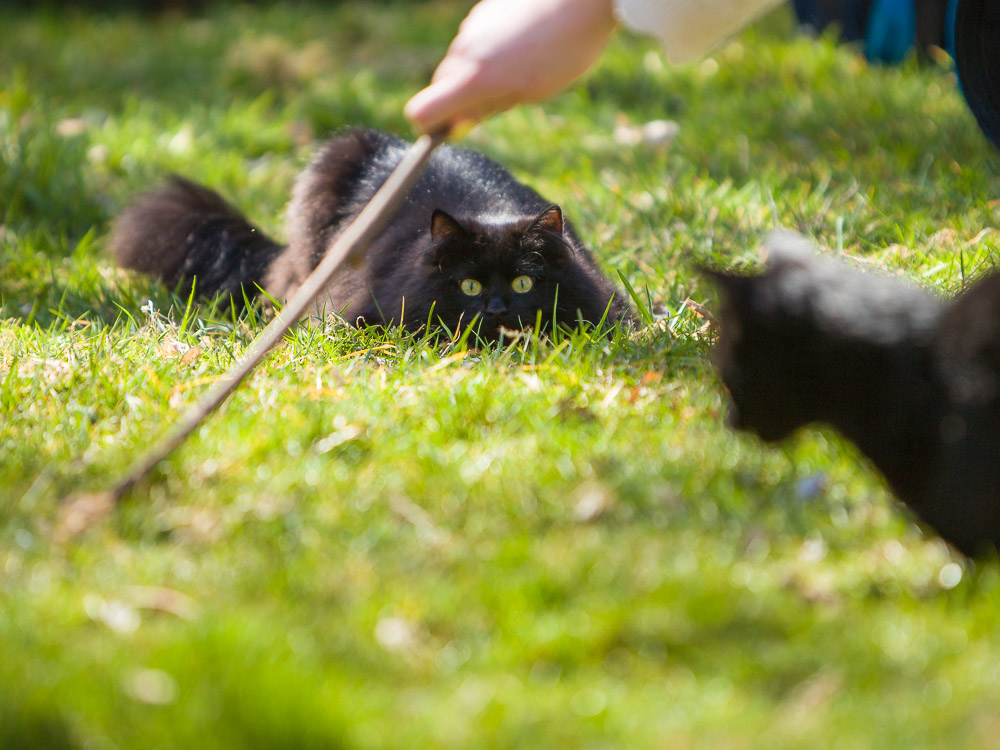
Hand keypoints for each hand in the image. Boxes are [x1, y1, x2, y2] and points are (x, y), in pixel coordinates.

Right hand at [405, 0, 616, 134]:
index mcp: (473, 78)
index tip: (455, 129)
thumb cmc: (564, 50)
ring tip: (521, 68)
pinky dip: (488, 51)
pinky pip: (474, 40)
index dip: (430, 126)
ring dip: (477, 73)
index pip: (422, 110)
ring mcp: (471, 26)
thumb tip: (458, 123)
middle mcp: (464, 50)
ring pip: (459, 61)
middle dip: (459, 99)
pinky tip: (524, 45)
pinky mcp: (483, 10)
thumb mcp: (532, 92)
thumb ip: (489, 107)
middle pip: (440, 85)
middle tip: (499, 101)